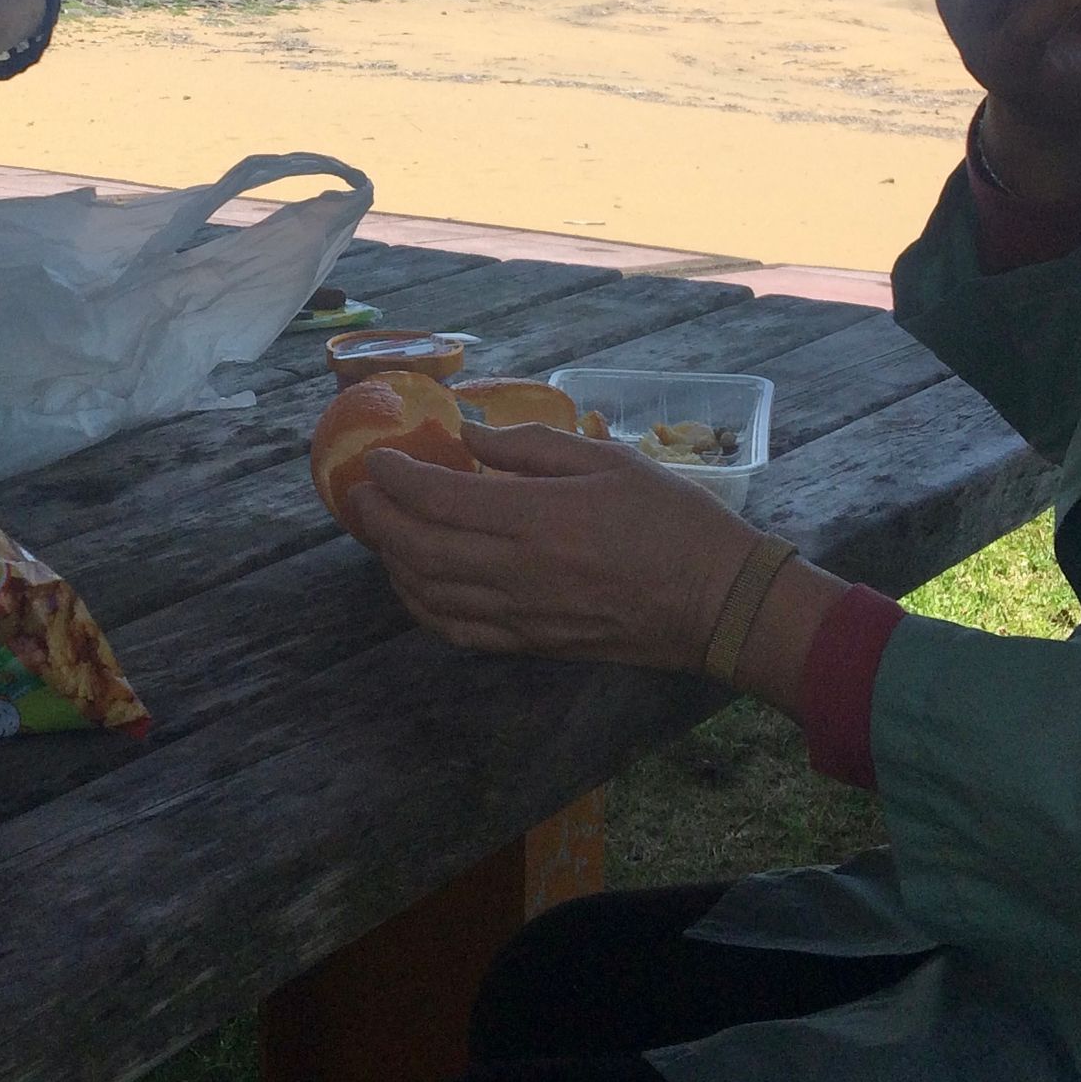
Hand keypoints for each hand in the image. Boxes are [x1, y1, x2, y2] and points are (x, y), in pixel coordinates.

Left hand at [344, 419, 764, 673]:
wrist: (718, 603)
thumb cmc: (673, 521)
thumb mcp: (608, 460)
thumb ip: (530, 447)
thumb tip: (469, 436)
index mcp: (537, 518)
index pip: (436, 499)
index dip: (394, 478)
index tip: (377, 459)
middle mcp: (516, 571)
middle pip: (416, 549)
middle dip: (377, 518)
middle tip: (362, 492)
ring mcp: (520, 615)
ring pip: (426, 594)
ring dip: (391, 561)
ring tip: (381, 531)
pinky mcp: (530, 644)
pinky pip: (455, 631)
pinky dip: (421, 606)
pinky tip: (414, 584)